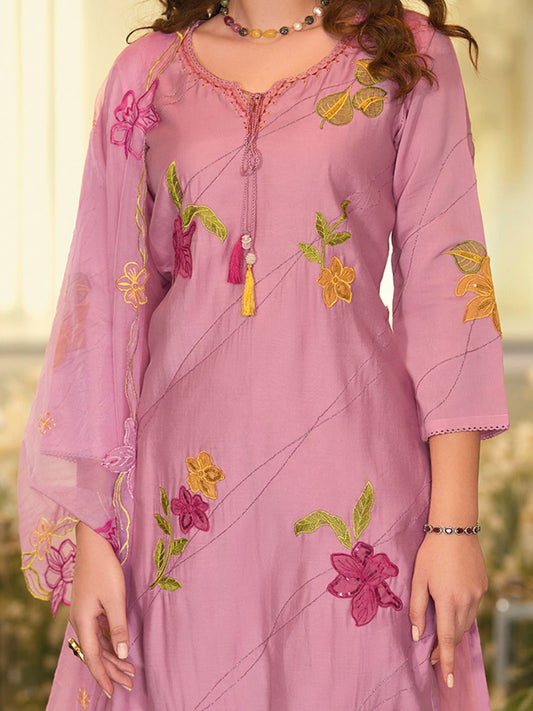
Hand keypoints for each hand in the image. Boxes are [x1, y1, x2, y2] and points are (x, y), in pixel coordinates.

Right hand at [69, 521, 134, 697]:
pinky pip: (97, 631)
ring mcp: (83, 613)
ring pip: (97, 642)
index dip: (103, 675)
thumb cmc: (104, 568)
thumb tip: (122, 654)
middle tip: (130, 683)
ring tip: (129, 670)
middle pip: (95, 652)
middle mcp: (79, 620)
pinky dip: (109, 642)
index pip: (93, 657)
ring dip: (112, 656)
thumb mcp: (115, 599)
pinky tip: (118, 648)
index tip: (114, 692)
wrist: (92, 542)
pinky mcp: (89, 605)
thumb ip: (118, 628)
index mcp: (83, 622)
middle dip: (112, 669)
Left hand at [409, 533, 488, 687]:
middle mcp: (466, 601)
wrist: (454, 528)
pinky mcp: (482, 586)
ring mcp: (477, 594)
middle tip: (436, 657)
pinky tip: (453, 608)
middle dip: (447, 648)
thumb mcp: (418, 579)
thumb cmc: (431, 553)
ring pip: (466, 622)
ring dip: (455, 631)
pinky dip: (462, 614)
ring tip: (443, 635)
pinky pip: (472, 607)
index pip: (447, 639)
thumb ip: (416, 608)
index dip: (446, 661)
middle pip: (457, 633)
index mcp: (447, 601)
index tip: (447, 680)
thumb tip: (417, 635)